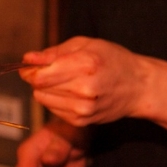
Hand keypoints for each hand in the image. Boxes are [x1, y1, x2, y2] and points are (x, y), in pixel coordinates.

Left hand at [20, 36, 151, 126]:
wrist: (138, 87)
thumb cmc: (113, 60)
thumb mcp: (86, 45)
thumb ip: (54, 52)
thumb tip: (27, 58)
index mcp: (85, 65)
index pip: (40, 75)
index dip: (29, 70)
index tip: (30, 65)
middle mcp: (83, 90)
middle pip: (39, 87)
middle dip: (39, 78)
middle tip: (52, 70)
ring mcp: (82, 109)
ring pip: (43, 99)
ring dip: (47, 90)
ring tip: (66, 81)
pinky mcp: (81, 121)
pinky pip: (53, 110)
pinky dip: (56, 100)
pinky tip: (73, 93)